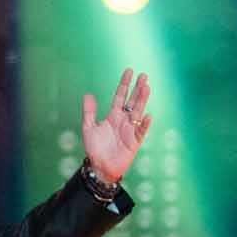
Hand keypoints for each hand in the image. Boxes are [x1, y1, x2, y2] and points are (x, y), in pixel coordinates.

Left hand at [81, 67, 151, 185]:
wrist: (100, 166)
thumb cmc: (95, 148)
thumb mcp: (89, 128)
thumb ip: (89, 112)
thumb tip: (88, 94)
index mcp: (113, 115)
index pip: (120, 96)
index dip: (124, 84)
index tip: (129, 70)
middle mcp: (124, 120)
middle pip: (132, 101)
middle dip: (137, 89)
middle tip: (143, 75)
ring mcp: (130, 130)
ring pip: (138, 112)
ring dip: (142, 100)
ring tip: (146, 87)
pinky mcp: (134, 141)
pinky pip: (141, 131)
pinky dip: (144, 124)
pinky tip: (148, 116)